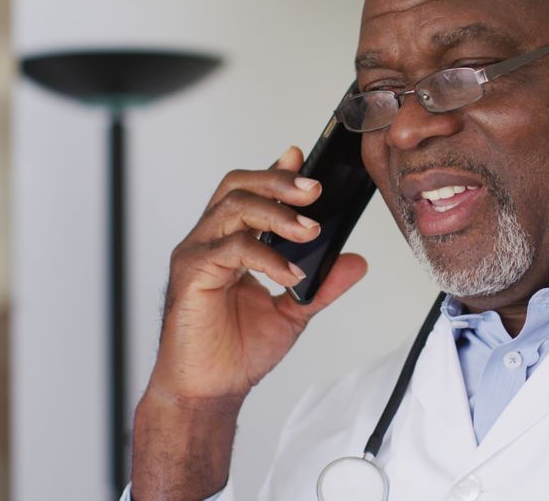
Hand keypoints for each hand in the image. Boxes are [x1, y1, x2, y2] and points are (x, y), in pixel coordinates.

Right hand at [131, 146, 367, 498]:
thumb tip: (356, 261)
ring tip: (310, 231)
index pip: (251, 190)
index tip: (305, 157)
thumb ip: (322, 283)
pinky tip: (290, 274)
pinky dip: (266, 256)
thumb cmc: (235, 350)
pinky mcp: (191, 274)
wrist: (209, 391)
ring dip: (278, 214)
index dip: (276, 170)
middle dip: (279, 180)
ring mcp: (197, 253)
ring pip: (234, 207)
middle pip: (238, 185)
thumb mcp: (293, 311)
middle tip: (315, 190)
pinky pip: (231, 248)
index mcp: (230, 241)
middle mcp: (210, 239)